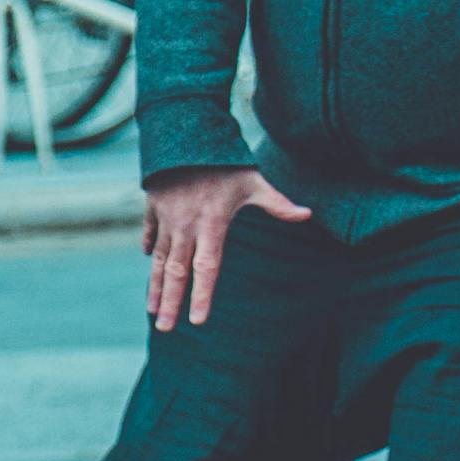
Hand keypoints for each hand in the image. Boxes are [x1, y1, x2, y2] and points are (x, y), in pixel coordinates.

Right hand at [142, 165, 312, 330]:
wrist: (184, 132)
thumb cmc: (224, 161)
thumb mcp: (253, 180)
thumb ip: (277, 202)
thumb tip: (308, 214)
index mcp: (211, 224)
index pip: (207, 267)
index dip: (202, 295)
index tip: (197, 321)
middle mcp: (185, 226)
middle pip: (177, 272)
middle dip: (170, 302)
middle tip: (165, 328)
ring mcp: (166, 218)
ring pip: (159, 260)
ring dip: (156, 287)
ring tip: (153, 311)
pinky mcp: (153, 208)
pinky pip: (151, 235)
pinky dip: (152, 250)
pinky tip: (151, 266)